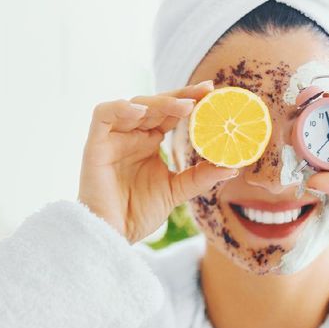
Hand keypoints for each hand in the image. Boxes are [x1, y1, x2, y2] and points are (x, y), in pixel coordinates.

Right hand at [78, 81, 238, 242]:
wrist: (112, 235)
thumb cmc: (137, 213)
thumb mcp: (176, 191)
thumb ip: (200, 177)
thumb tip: (233, 167)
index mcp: (149, 142)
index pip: (170, 113)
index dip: (190, 100)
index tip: (213, 93)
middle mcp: (131, 135)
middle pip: (155, 103)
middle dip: (180, 95)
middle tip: (205, 92)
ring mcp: (113, 138)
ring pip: (134, 104)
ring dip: (159, 101)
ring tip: (185, 107)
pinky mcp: (95, 144)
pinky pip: (103, 115)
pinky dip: (120, 108)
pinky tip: (141, 112)